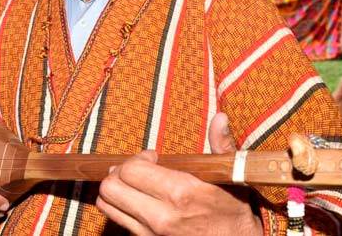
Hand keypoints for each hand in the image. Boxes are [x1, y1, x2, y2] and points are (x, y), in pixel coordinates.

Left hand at [97, 113, 260, 235]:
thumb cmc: (234, 213)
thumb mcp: (233, 177)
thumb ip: (222, 146)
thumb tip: (219, 117)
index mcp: (181, 193)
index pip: (131, 170)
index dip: (138, 158)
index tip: (153, 157)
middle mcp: (161, 216)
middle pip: (111, 187)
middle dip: (121, 170)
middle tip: (139, 168)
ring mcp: (151, 233)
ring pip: (107, 204)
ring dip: (116, 188)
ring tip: (134, 182)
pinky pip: (116, 219)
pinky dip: (119, 205)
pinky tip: (137, 199)